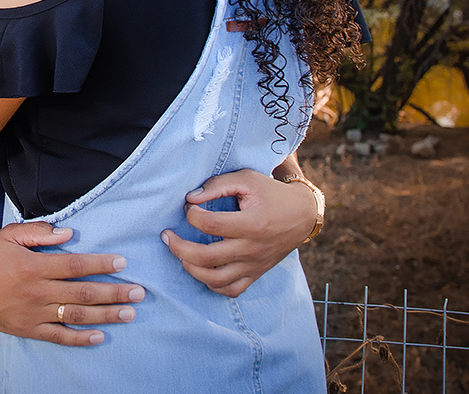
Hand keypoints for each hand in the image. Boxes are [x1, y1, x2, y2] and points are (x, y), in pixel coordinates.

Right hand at [0, 221, 144, 346]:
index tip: (122, 263)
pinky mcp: (29, 329)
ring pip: (76, 315)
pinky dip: (80, 338)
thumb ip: (39, 233)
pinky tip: (100, 336)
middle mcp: (38, 292)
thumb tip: (68, 234)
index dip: (100, 264)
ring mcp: (34, 313)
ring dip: (106, 315)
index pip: (75, 266)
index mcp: (35, 266)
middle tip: (138, 292)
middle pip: (83, 293)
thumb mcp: (10, 235)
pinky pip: (59, 337)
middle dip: (114, 292)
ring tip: (128, 313)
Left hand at [162, 169, 316, 296]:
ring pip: (215, 279)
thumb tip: (190, 198)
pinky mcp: (255, 274)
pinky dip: (212, 284)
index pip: (210, 225)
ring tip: (179, 253)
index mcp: (251, 224)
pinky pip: (231, 290)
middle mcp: (252, 249)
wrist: (302, 214)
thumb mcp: (246, 178)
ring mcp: (254, 265)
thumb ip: (217, 185)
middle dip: (178, 247)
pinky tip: (201, 270)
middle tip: (166, 235)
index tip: (188, 206)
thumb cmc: (270, 193)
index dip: (191, 214)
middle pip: (206, 257)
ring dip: (190, 268)